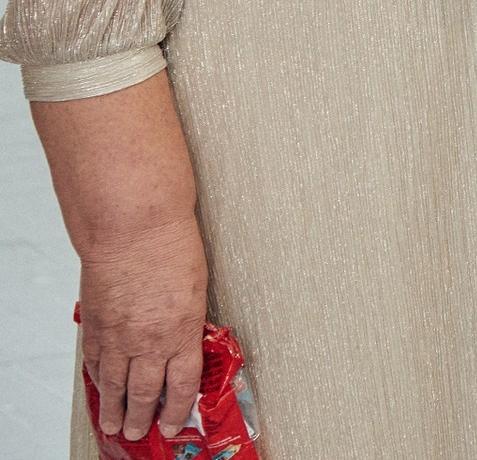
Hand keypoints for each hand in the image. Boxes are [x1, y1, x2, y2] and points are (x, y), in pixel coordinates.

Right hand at [77, 217, 206, 442]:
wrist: (133, 228)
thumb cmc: (172, 246)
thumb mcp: (197, 289)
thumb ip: (188, 321)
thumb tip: (184, 341)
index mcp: (181, 332)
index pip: (180, 386)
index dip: (176, 411)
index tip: (173, 425)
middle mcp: (148, 341)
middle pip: (144, 392)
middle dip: (141, 417)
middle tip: (138, 433)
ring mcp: (117, 336)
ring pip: (114, 384)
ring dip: (114, 408)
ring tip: (113, 425)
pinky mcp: (95, 325)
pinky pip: (94, 361)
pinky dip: (96, 379)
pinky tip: (99, 387)